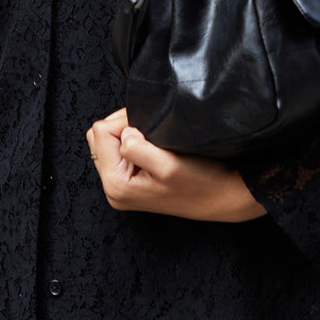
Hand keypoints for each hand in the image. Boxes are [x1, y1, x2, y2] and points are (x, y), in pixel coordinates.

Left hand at [87, 109, 266, 222]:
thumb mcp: (169, 165)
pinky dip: (131, 142)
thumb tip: (123, 132)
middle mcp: (112, 188)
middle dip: (122, 126)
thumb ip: (138, 149)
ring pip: (106, 142)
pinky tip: (150, 148)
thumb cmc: (200, 182)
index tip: (150, 127)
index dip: (125, 121)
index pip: (101, 132)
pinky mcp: (128, 182)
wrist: (220, 197)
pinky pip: (117, 152)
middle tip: (150, 131)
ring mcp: (119, 186)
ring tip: (152, 141)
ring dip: (126, 134)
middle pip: (99, 137)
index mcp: (116, 183)